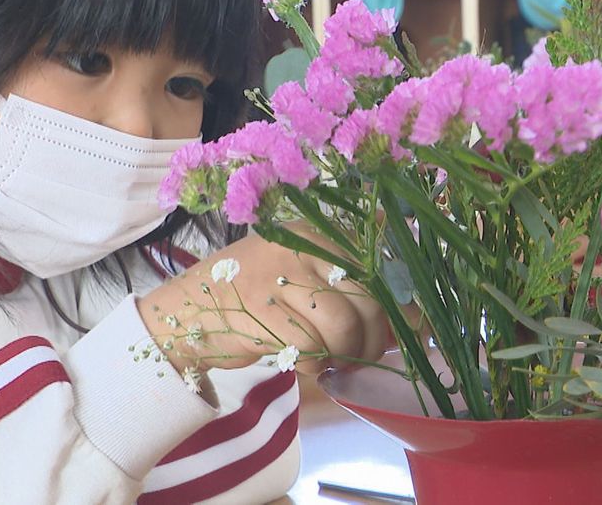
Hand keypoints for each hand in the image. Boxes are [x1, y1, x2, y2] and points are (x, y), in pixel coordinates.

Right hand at [138, 224, 391, 375]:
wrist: (185, 311)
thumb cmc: (252, 296)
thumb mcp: (300, 275)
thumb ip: (350, 288)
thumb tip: (416, 320)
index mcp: (315, 235)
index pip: (376, 269)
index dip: (396, 308)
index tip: (399, 334)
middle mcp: (300, 248)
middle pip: (366, 298)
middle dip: (373, 339)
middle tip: (361, 357)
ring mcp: (278, 278)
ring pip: (342, 324)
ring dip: (346, 354)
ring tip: (335, 363)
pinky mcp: (261, 313)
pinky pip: (311, 347)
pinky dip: (317, 366)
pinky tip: (308, 365)